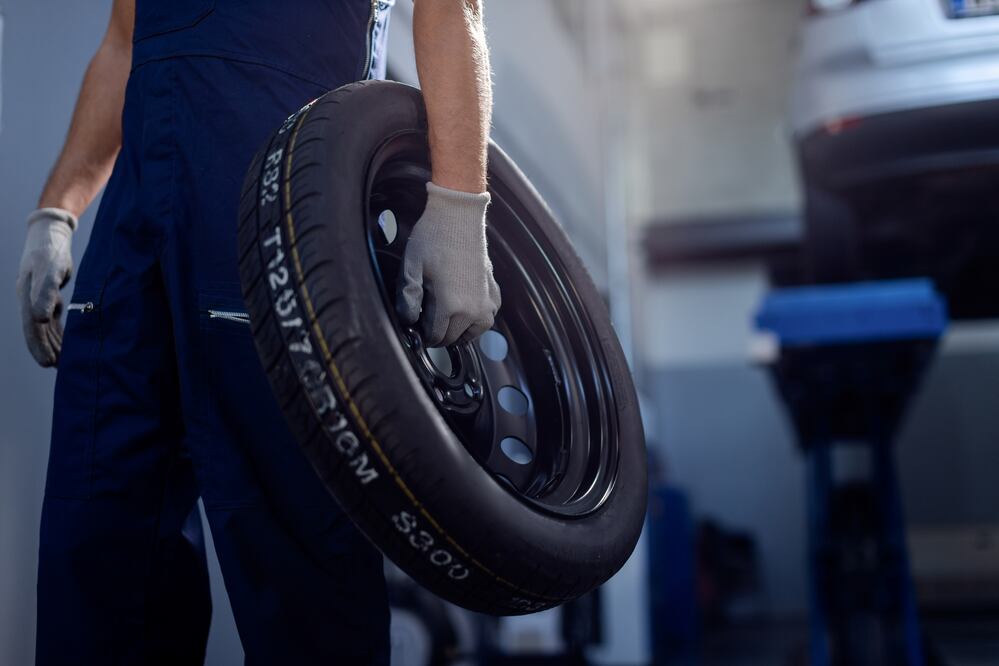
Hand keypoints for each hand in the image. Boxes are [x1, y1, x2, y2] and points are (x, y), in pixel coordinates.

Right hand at [16, 208, 76, 366]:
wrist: (49, 232)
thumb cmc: (50, 249)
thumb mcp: (50, 268)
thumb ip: (46, 291)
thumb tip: (40, 318)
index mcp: (27, 295)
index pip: (32, 326)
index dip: (39, 346)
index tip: (48, 363)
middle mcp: (30, 299)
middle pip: (37, 331)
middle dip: (47, 350)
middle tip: (61, 369)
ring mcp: (38, 298)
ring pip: (45, 327)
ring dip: (53, 344)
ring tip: (63, 363)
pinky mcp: (48, 296)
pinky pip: (52, 320)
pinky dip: (58, 333)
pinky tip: (66, 344)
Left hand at [396, 182, 501, 347]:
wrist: (458, 215)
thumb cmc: (433, 238)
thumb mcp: (411, 268)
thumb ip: (407, 299)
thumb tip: (407, 321)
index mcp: (450, 305)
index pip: (434, 337)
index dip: (422, 335)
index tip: (415, 325)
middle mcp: (472, 308)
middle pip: (452, 338)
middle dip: (438, 333)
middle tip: (426, 318)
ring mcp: (486, 301)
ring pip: (472, 333)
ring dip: (458, 331)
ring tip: (445, 321)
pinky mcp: (494, 291)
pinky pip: (487, 318)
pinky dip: (475, 319)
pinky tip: (464, 310)